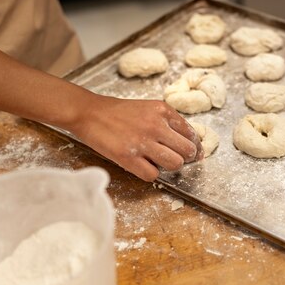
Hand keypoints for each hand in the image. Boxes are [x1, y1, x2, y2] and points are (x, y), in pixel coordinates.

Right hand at [69, 94, 202, 181]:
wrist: (89, 112)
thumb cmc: (119, 112)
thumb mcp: (149, 108)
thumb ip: (168, 122)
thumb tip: (189, 142)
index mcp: (163, 111)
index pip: (192, 134)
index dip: (194, 147)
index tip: (193, 154)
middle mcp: (156, 125)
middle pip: (187, 151)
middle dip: (185, 158)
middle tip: (174, 159)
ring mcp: (142, 142)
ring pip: (175, 164)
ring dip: (169, 167)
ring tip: (158, 162)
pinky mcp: (128, 157)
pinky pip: (153, 175)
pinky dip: (150, 174)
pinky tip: (142, 165)